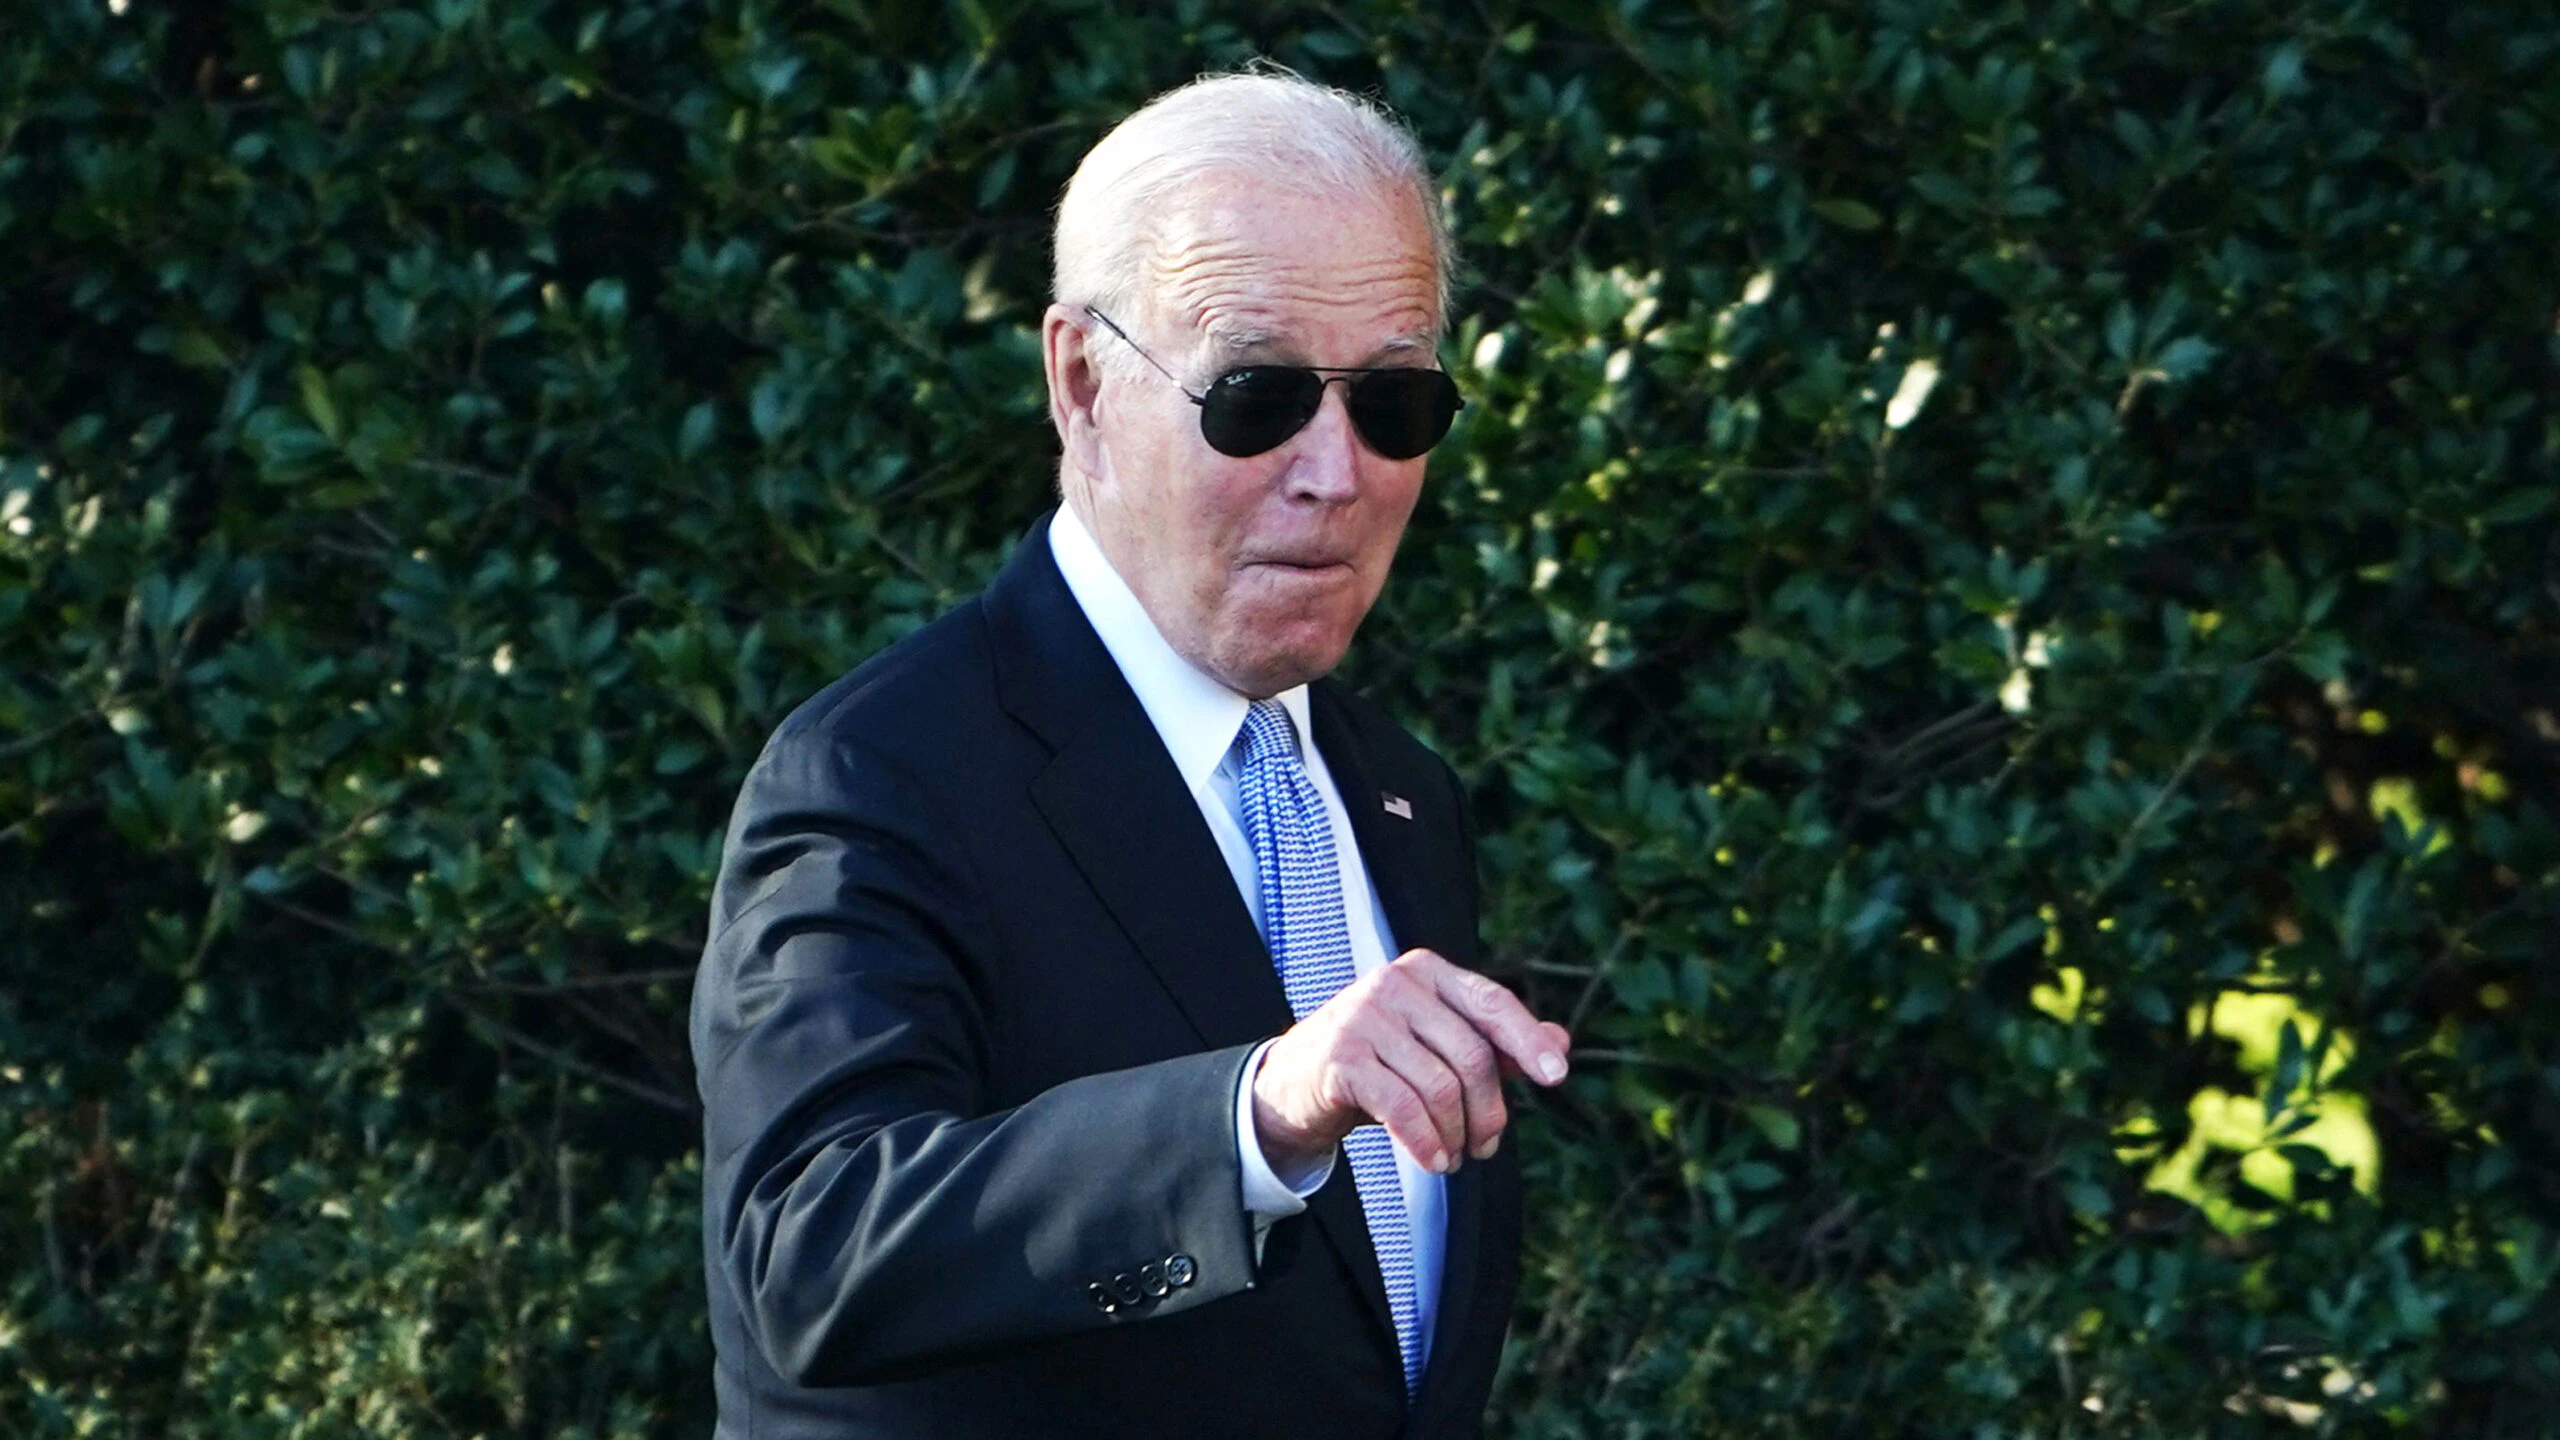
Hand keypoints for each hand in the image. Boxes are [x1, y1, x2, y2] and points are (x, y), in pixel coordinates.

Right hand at [1250, 948, 1570, 1177]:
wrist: (1295, 1084)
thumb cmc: (1381, 1063)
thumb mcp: (1437, 1049)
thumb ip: (1496, 1044)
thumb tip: (1561, 1044)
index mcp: (1427, 972)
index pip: (1492, 1002)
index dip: (1528, 1040)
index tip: (1556, 1078)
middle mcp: (1395, 983)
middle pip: (1471, 1055)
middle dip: (1488, 1112)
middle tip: (1486, 1147)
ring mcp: (1363, 1016)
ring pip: (1440, 1087)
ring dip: (1456, 1136)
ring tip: (1454, 1157)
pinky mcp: (1341, 1057)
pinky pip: (1403, 1107)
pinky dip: (1426, 1143)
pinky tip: (1433, 1162)